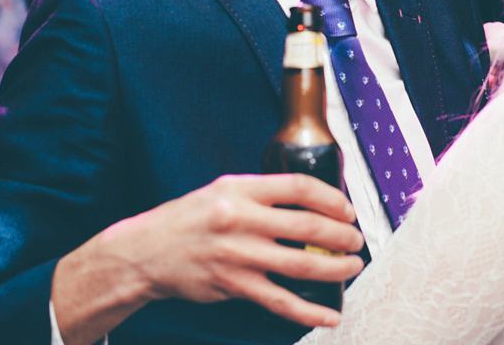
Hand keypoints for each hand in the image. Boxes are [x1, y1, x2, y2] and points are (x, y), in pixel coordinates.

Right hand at [120, 173, 363, 310]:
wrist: (147, 251)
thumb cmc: (189, 218)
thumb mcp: (222, 190)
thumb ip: (260, 194)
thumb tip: (308, 202)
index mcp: (241, 189)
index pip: (298, 187)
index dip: (331, 197)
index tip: (347, 209)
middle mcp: (241, 219)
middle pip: (306, 225)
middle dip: (341, 234)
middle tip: (356, 240)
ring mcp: (238, 254)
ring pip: (300, 263)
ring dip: (334, 268)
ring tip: (352, 267)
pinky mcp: (234, 285)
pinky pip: (280, 301)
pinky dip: (309, 311)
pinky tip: (330, 315)